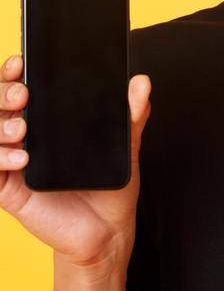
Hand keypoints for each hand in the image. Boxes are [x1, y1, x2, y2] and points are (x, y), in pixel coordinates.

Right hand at [0, 53, 153, 268]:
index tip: (20, 62)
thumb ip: (131, 114)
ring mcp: (13, 162)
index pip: (20, 89)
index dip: (12, 73)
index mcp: (47, 121)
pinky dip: (1, 158)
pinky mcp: (9, 190)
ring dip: (0, 126)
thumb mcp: (126, 146)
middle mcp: (25, 137)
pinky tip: (22, 157)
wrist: (108, 228)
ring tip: (23, 128)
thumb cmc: (111, 184)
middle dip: (3, 93)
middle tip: (22, 94)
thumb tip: (141, 82)